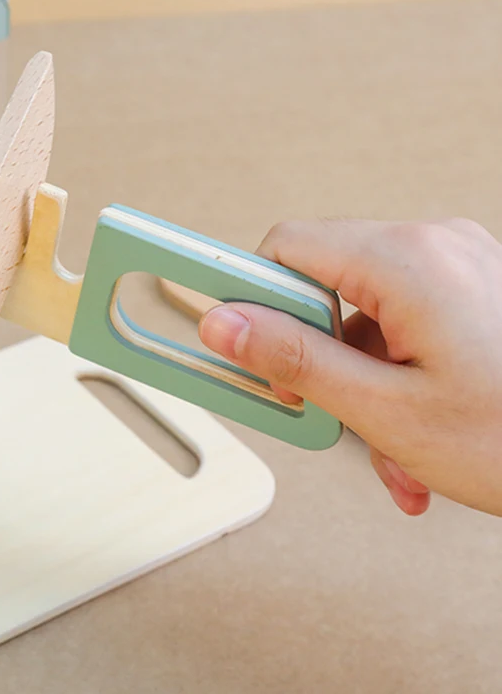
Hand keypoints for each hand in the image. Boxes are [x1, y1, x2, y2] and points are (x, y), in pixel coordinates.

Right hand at [199, 219, 501, 516]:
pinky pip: (403, 318)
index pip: (286, 246)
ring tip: (388, 448)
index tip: (233, 344)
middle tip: (316, 412)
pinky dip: (393, 370)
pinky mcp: (472, 286)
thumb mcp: (385, 410)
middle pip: (323, 282)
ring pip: (364, 312)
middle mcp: (435, 245)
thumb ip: (293, 360)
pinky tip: (415, 432)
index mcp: (408, 261)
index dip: (251, 297)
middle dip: (313, 355)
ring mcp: (459, 263)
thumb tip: (221, 324)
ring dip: (358, 379)